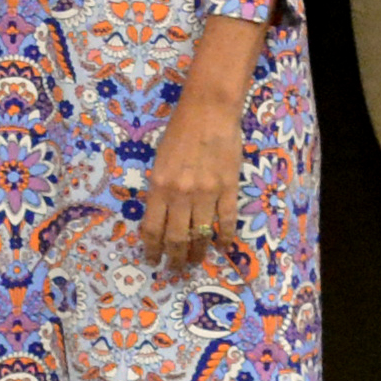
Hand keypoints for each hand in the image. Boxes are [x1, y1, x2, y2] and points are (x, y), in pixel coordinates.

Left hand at [142, 86, 242, 269]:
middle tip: (175, 269)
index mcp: (159, 187)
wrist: (209, 112)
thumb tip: (160, 218)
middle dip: (175, 258)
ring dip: (197, 253)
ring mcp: (207, 193)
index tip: (153, 259)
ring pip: (201, 234)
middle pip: (177, 238)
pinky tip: (222, 246)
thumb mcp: (158, 162)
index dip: (151, 249)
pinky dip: (224, 237)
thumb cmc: (179, 133)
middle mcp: (181, 194)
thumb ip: (159, 190)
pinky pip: (226, 221)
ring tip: (195, 262)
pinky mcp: (229, 188)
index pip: (152, 229)